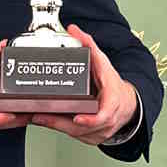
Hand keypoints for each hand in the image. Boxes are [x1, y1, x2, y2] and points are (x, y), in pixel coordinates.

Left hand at [30, 25, 137, 145]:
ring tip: (38, 117)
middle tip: (40, 116)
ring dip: (56, 126)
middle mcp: (108, 120)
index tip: (77, 117)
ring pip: (77, 133)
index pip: (104, 115)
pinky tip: (46, 122)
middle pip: (83, 127)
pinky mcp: (93, 137)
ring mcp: (101, 131)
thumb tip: (74, 29)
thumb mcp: (104, 63)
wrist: (128, 104)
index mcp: (112, 102)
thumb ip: (89, 45)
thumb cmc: (114, 85)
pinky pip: (76, 136)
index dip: (90, 119)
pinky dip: (61, 129)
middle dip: (59, 122)